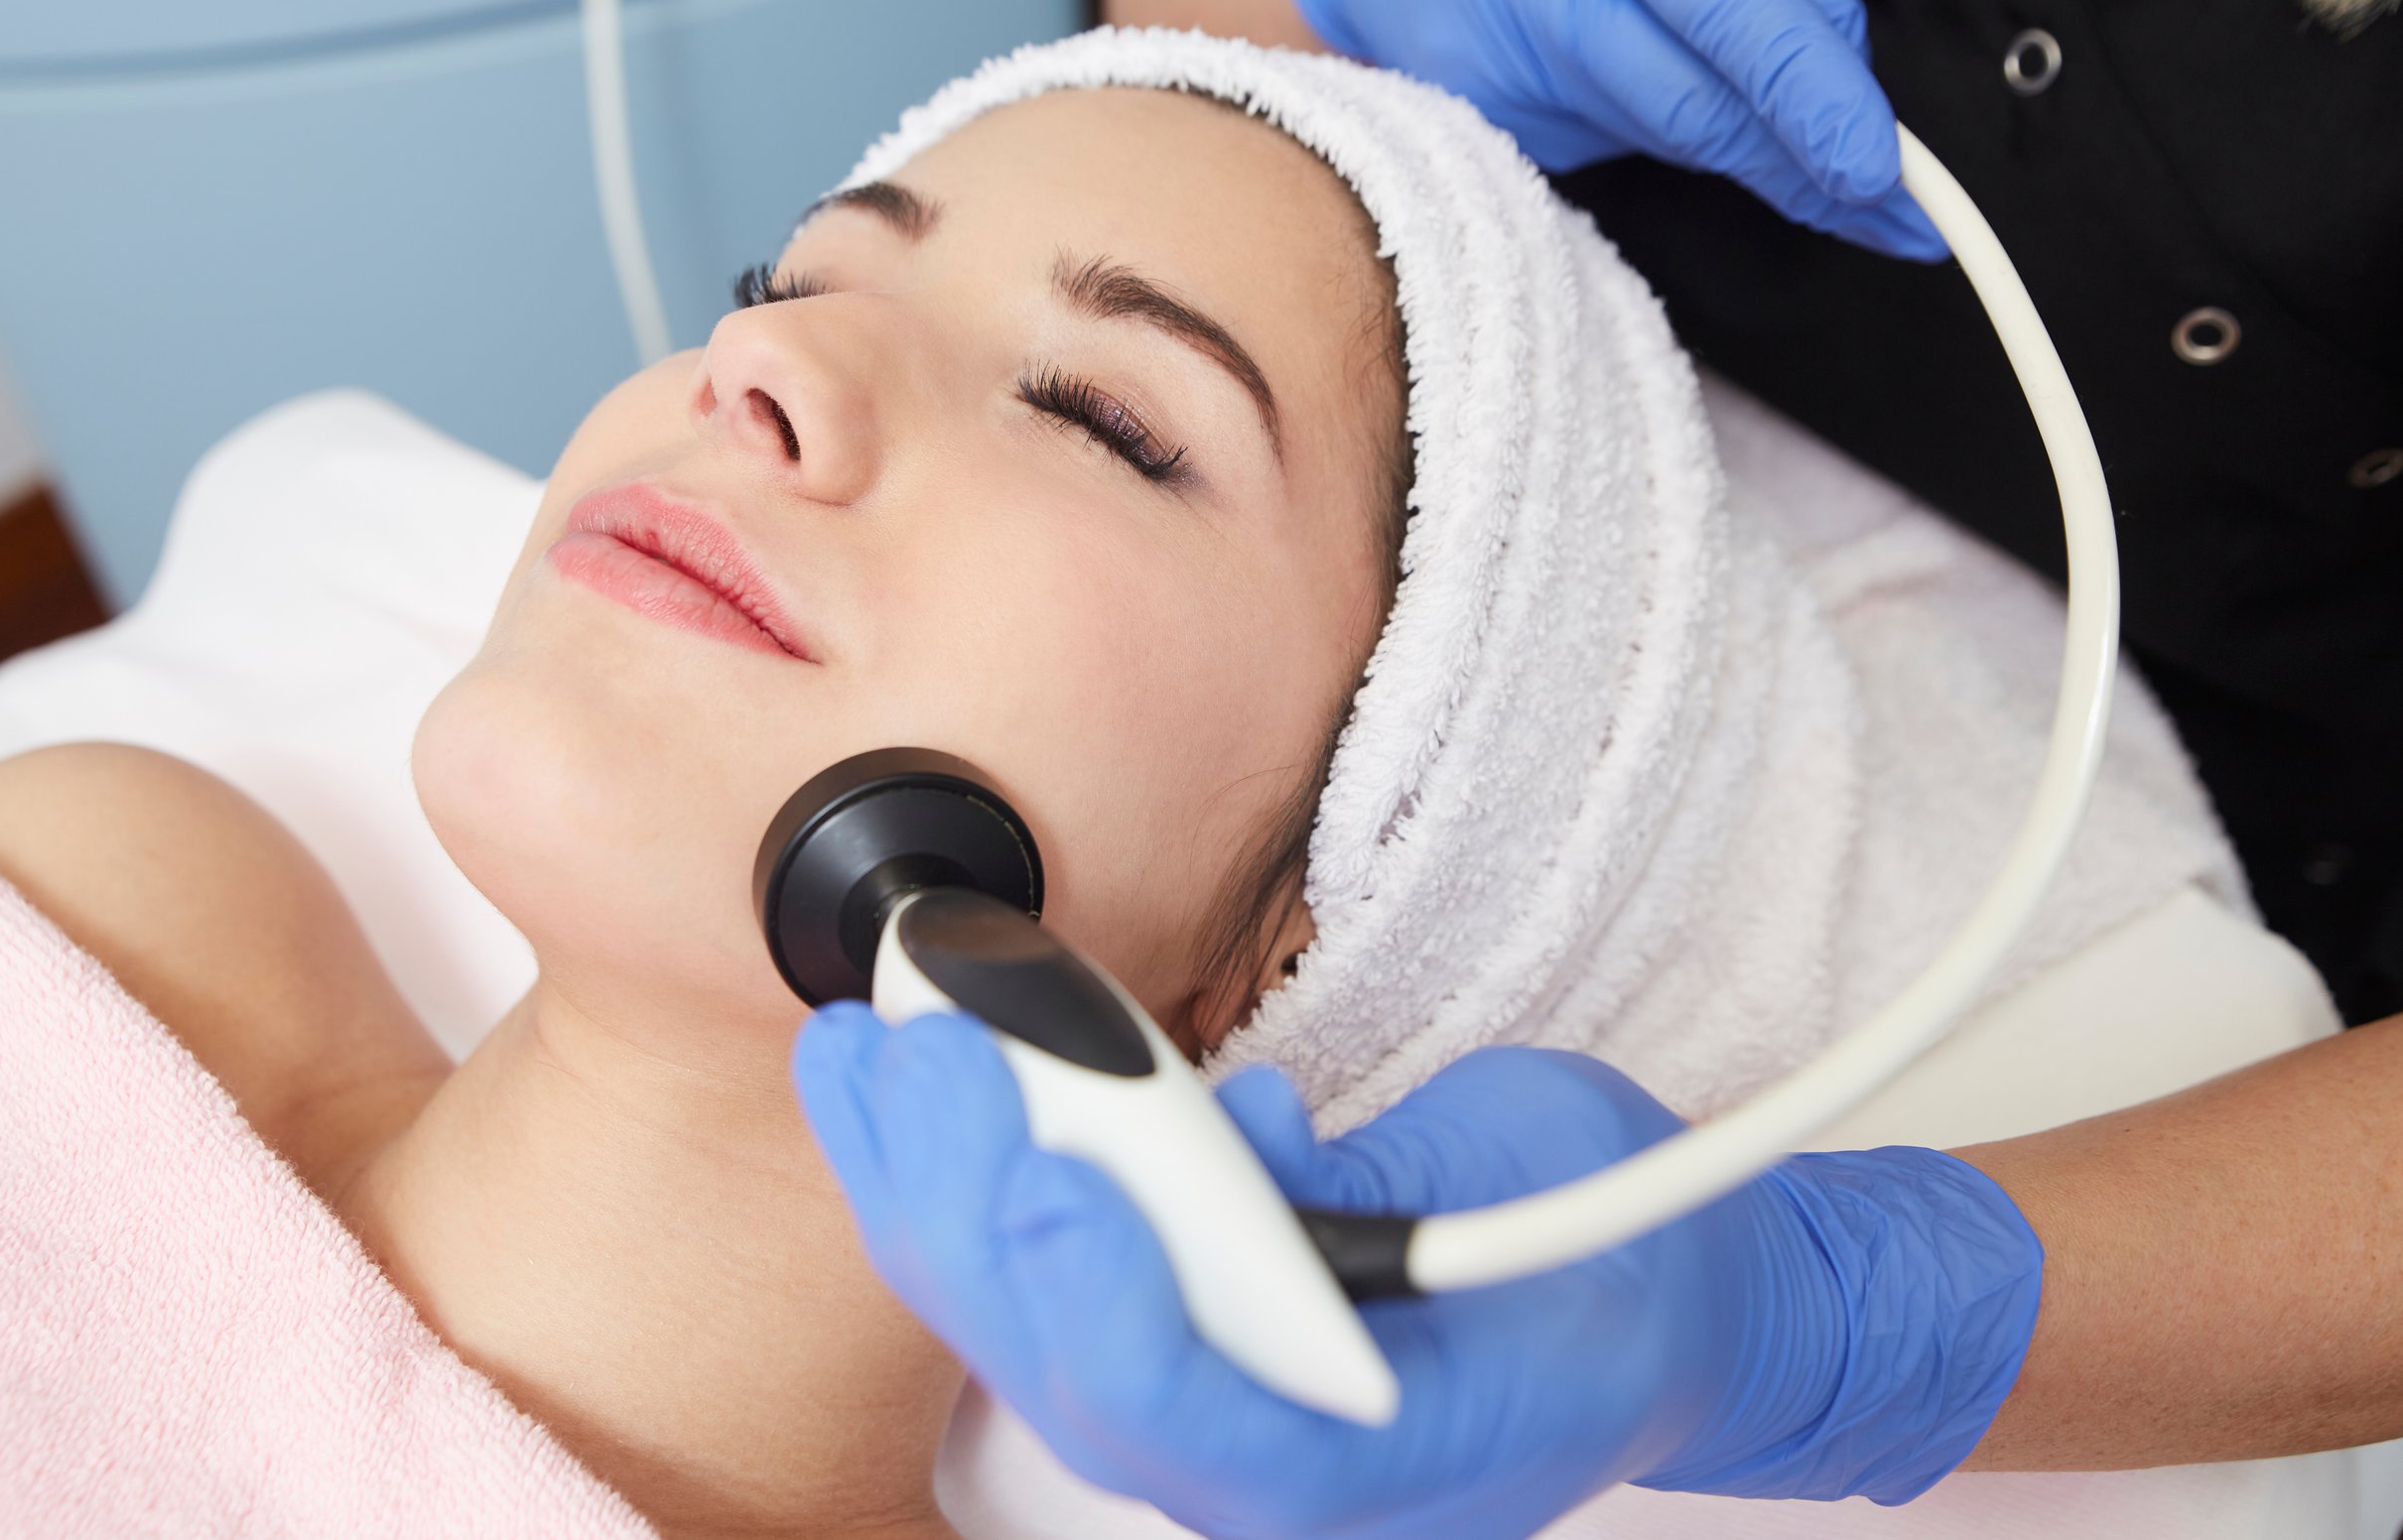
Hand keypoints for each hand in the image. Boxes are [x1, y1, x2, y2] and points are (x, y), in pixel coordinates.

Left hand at [794, 1012, 2040, 1538]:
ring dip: (930, 1191)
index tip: (1050, 1175)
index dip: (1108, 1308)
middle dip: (968, 1206)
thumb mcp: (1533, 1180)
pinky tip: (911, 1102)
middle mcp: (1276, 1480)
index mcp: (1388, 1459)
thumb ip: (1372, 1192)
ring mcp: (1220, 1435)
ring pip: (1029, 1342)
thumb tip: (1234, 1149)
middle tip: (918, 1048)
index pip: (1202, 1427)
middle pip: (1070, 1377)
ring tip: (862, 1051)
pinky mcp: (1187, 1364)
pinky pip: (1047, 1300)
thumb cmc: (1625, 1249)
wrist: (1666, 1315)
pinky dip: (969, 1195)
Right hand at [1287, 0, 1946, 258]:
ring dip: (1750, 154)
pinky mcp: (1484, 129)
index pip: (1730, 17)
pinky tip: (1641, 86)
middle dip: (1808, 169)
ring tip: (1821, 163)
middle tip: (1905, 216)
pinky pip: (1606, 148)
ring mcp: (1505, 75)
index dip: (1810, 98)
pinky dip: (1652, 132)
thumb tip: (1841, 67)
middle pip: (1699, 114)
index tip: (1878, 169)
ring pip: (1665, 142)